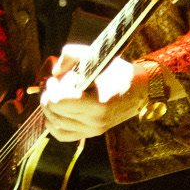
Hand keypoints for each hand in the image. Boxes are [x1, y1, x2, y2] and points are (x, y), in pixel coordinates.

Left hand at [38, 46, 159, 141]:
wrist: (139, 91)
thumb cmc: (118, 72)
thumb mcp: (96, 56)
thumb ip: (71, 55)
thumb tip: (55, 70)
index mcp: (97, 103)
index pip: (59, 101)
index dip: (54, 87)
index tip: (60, 77)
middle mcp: (94, 121)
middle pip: (54, 111)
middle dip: (49, 94)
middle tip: (56, 83)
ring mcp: (92, 130)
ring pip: (54, 124)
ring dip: (50, 107)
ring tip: (57, 94)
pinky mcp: (90, 134)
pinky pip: (61, 135)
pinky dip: (53, 124)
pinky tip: (55, 111)